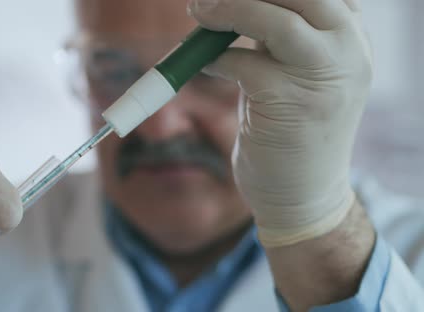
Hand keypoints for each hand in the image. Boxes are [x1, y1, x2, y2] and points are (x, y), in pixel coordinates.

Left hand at [189, 0, 372, 246]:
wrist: (304, 196)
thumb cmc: (293, 131)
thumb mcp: (295, 73)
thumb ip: (277, 37)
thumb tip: (228, 3)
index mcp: (351, 39)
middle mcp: (348, 52)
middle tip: (206, 0)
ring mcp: (324, 78)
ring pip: (275, 20)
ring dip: (228, 10)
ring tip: (199, 13)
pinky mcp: (290, 103)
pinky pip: (242, 64)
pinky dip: (214, 59)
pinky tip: (205, 66)